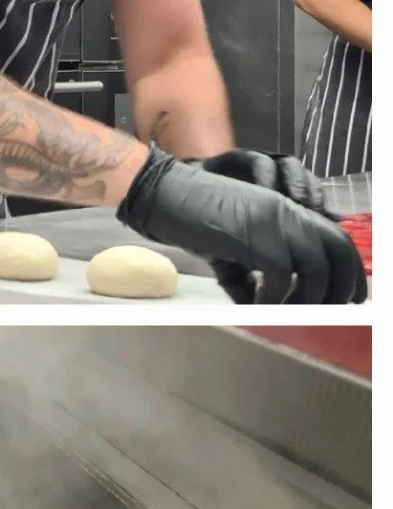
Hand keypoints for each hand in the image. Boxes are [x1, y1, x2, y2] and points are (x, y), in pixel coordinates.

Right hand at [118, 147, 365, 303]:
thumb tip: (257, 305)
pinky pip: (279, 274)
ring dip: (306, 297)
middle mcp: (287, 212)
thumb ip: (248, 273)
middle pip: (336, 249)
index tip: (344, 299)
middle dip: (337, 286)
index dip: (347, 272)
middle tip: (325, 313)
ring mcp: (272, 219)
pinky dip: (273, 298)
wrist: (161, 194)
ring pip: (314, 264)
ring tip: (288, 314)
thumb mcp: (228, 248)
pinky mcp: (253, 232)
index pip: (335, 239)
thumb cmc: (189, 218)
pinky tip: (258, 307)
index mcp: (286, 211)